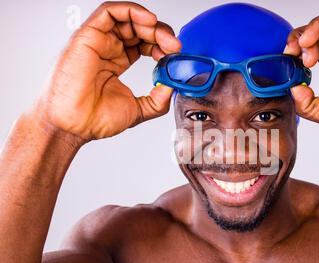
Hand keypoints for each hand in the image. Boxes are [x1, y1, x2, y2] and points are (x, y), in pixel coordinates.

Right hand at [33, 1, 180, 141]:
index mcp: (117, 63)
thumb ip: (157, 100)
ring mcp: (97, 42)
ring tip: (164, 38)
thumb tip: (172, 87)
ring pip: (126, 18)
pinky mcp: (87, 36)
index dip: (162, 47)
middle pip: (138, 29)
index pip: (144, 44)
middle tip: (174, 47)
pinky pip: (109, 12)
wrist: (74, 126)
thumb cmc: (94, 119)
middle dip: (160, 34)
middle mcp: (107, 49)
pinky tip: (148, 21)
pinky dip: (131, 11)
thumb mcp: (137, 110)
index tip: (175, 57)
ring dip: (150, 23)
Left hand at [284, 9, 318, 140]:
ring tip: (301, 49)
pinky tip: (309, 40)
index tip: (288, 63)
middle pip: (318, 35)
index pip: (314, 50)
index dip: (297, 53)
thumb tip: (293, 89)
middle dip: (298, 41)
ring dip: (307, 33)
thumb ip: (306, 104)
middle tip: (290, 54)